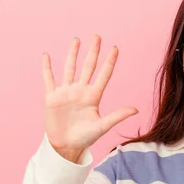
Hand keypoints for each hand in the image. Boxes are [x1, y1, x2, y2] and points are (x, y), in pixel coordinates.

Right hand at [42, 35, 137, 161]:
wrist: (66, 146)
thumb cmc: (85, 138)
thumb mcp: (102, 126)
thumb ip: (117, 116)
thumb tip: (136, 109)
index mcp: (93, 96)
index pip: (103, 75)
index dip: (109, 62)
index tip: (115, 48)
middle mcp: (80, 91)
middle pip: (88, 67)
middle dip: (93, 52)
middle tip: (97, 37)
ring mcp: (66, 93)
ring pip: (70, 69)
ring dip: (72, 55)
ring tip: (76, 40)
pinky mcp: (52, 97)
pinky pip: (49, 79)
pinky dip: (47, 68)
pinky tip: (46, 55)